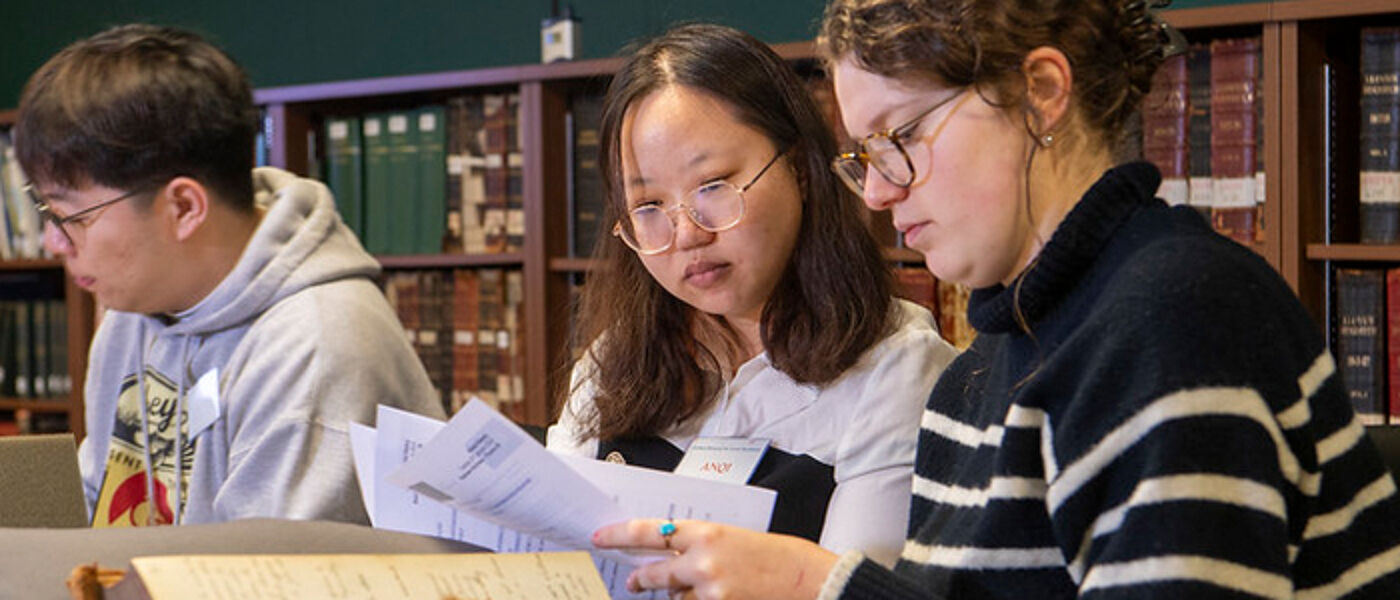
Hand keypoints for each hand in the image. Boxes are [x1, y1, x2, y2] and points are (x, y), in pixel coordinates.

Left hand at [593, 519, 838, 599]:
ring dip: (679, 594)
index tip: (600, 537)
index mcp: (706, 532)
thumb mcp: (734, 538)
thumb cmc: (776, 556)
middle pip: (654, 572)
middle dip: (642, 579)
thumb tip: (672, 555)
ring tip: (700, 587)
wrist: (807, 579)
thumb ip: (701, 545)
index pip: (650, 531)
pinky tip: (717, 596)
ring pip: (675, 596)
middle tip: (634, 581)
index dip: (619, 535)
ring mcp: (709, 589)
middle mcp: (703, 561)